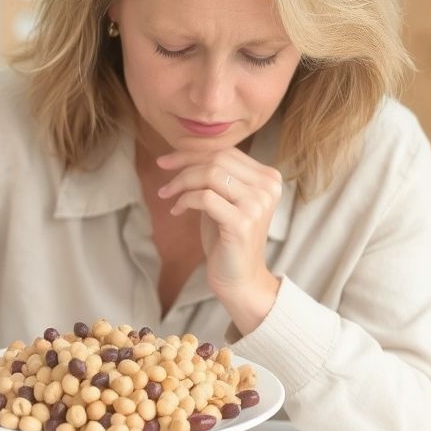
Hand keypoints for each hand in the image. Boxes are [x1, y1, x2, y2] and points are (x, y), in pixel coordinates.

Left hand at [156, 147, 281, 332]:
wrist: (239, 279)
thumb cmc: (227, 238)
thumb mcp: (223, 199)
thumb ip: (214, 175)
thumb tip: (181, 152)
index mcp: (268, 177)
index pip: (226, 151)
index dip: (192, 152)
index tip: (166, 161)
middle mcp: (268, 187)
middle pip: (217, 159)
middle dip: (183, 164)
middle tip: (162, 175)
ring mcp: (258, 204)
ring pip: (210, 174)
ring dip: (181, 182)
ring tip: (167, 195)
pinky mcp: (242, 222)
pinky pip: (204, 197)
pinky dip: (184, 200)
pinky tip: (176, 211)